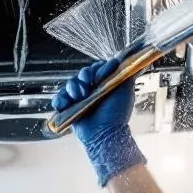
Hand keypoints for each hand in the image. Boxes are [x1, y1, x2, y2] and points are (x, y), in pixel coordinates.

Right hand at [52, 58, 145, 185]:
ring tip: (78, 97)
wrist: (104, 133)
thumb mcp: (126, 89)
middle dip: (81, 79)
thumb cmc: (117, 113)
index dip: (94, 70)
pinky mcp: (69, 108)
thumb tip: (133, 59)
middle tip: (86, 88)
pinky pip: (59, 98)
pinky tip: (65, 104)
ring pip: (69, 84)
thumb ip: (127, 73)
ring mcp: (79, 99)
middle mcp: (91, 89)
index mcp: (103, 83)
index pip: (95, 68)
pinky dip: (60, 100)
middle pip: (80, 74)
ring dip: (71, 89)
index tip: (98, 77)